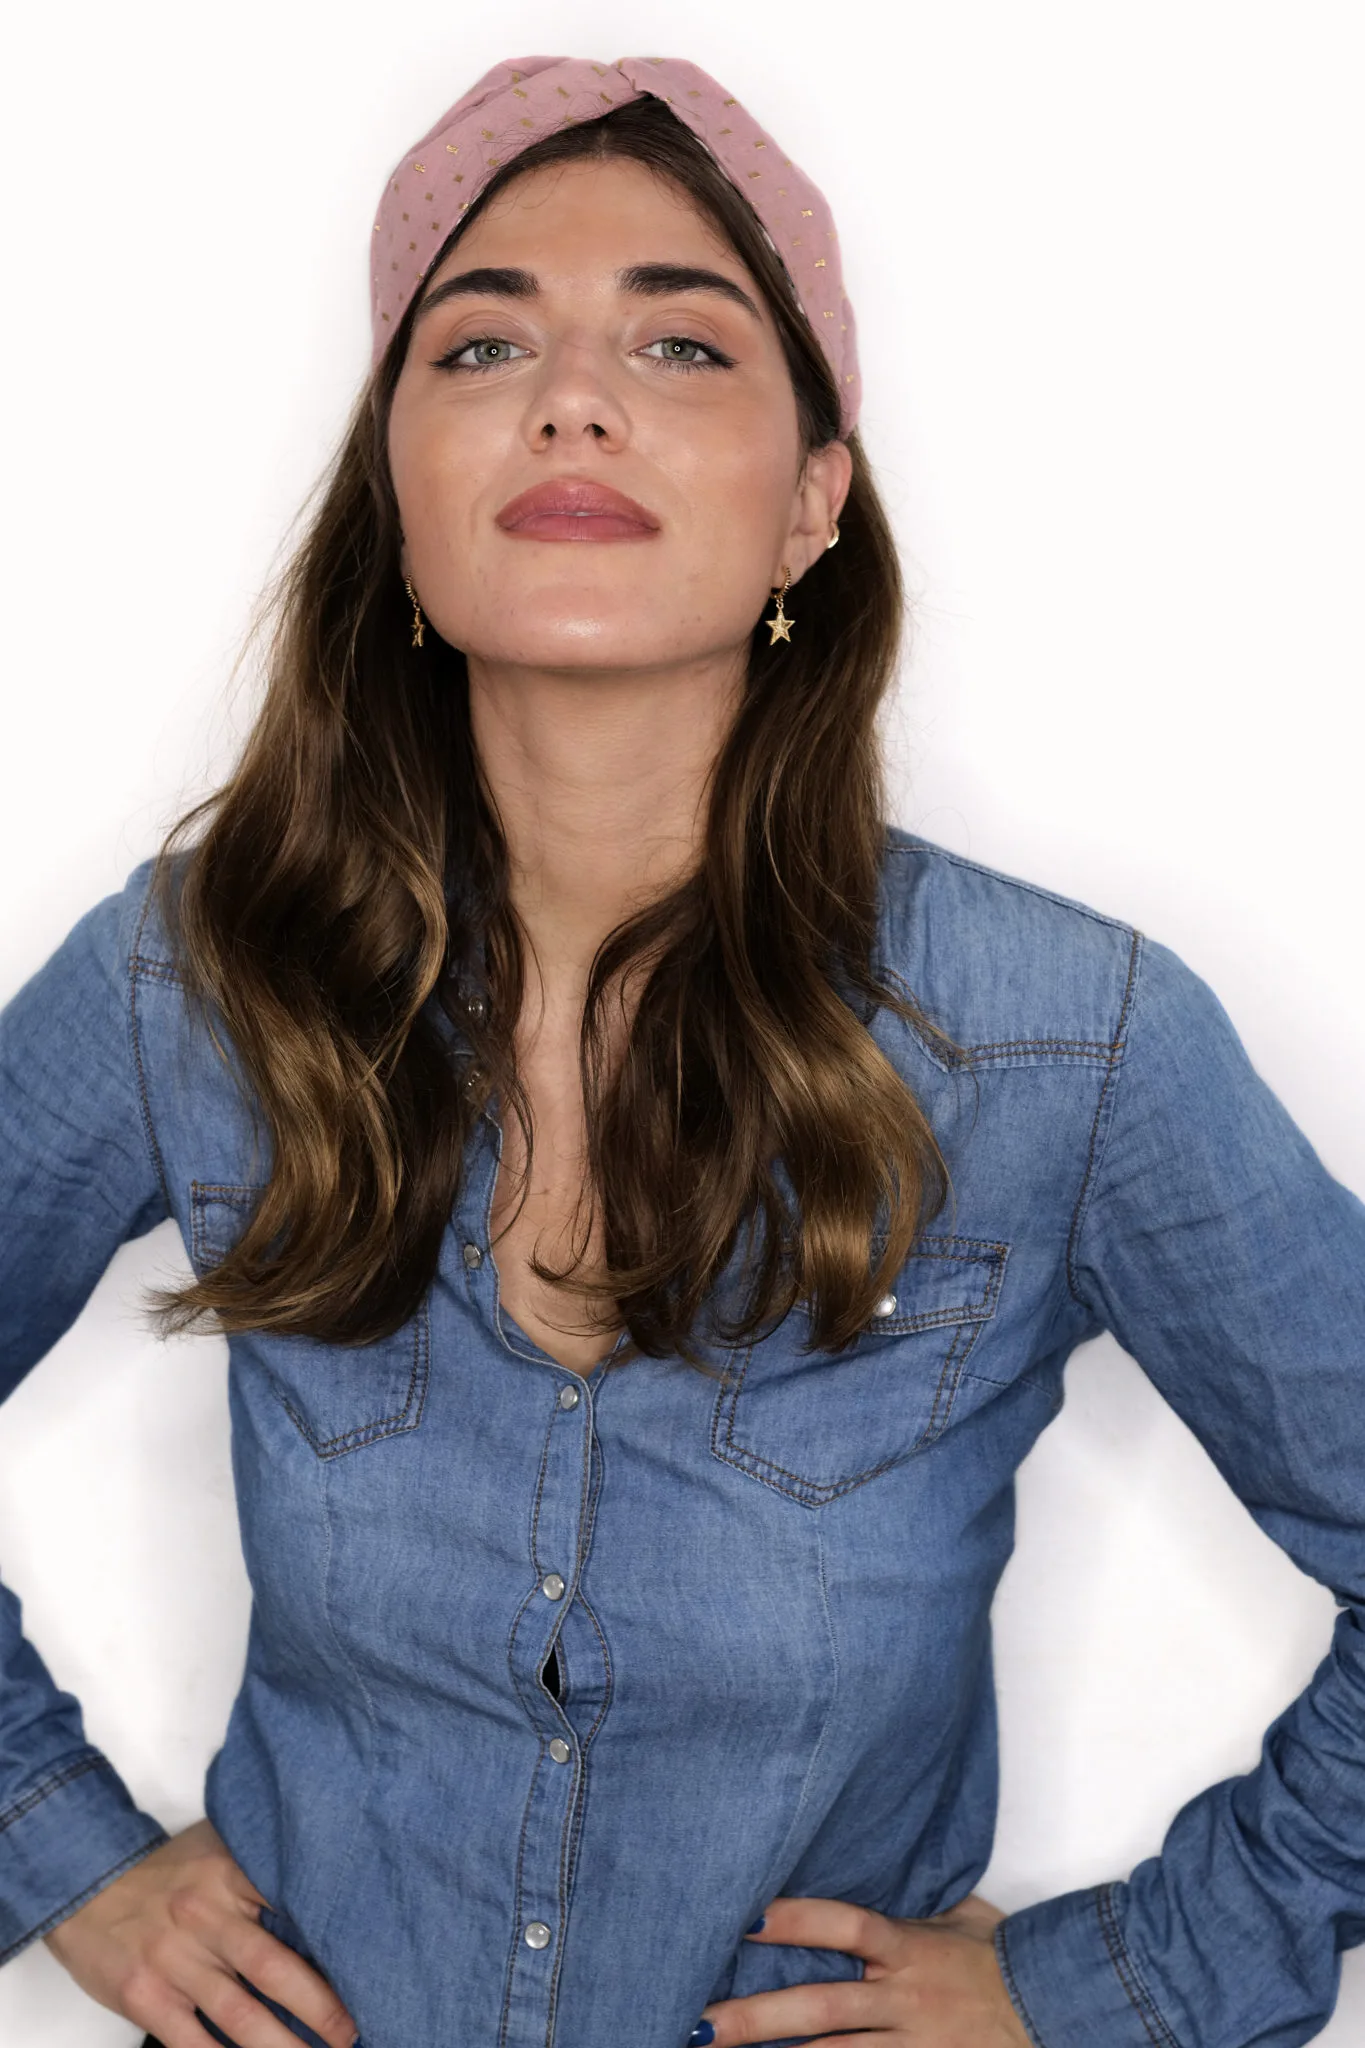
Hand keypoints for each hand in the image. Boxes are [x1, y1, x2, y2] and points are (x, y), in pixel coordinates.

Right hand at [42, 1817, 357, 2047]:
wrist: (85, 1880)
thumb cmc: (163, 1871)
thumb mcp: (217, 1848)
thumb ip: (262, 1870)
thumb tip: (324, 1893)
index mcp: (230, 1875)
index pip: (294, 1909)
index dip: (332, 1942)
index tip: (370, 1967)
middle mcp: (206, 1917)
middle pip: (275, 1970)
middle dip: (320, 2008)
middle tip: (354, 2032)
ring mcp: (175, 1961)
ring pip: (240, 2015)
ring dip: (282, 2046)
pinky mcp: (146, 1997)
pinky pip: (191, 2042)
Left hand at [694, 1890, 1032, 2046]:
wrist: (1057, 2012)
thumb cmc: (1004, 1957)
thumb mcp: (962, 1913)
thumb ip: (911, 1898)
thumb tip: (872, 1862)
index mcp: (910, 1948)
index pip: (844, 1926)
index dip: (794, 1921)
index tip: (742, 1917)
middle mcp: (903, 1999)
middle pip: (820, 2009)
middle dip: (756, 2019)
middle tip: (697, 2025)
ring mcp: (911, 2045)